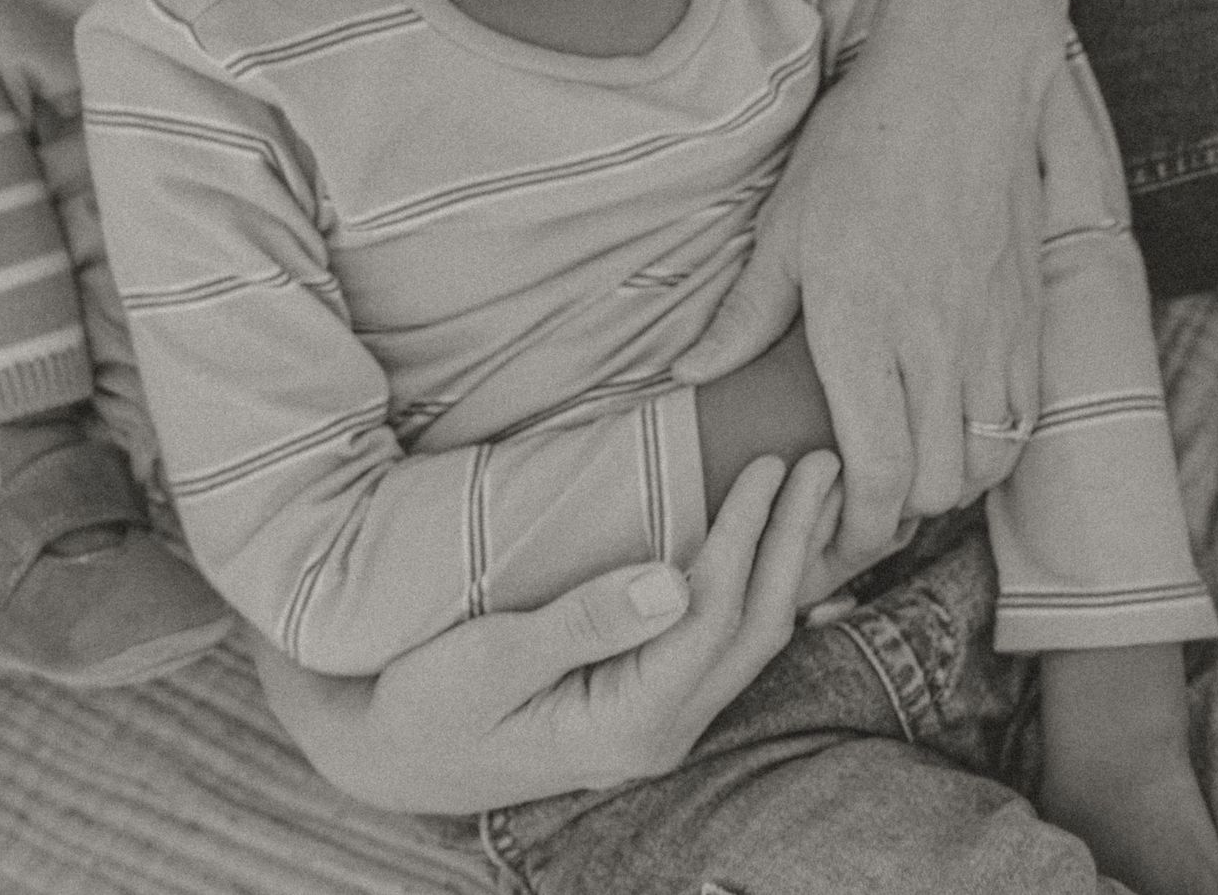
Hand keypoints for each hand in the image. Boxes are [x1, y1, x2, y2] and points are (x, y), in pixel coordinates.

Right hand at [252, 450, 841, 814]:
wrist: (391, 756)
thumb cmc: (427, 703)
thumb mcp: (488, 659)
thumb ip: (581, 622)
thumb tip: (674, 581)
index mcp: (630, 722)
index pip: (714, 617)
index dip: (748, 535)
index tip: (768, 462)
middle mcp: (662, 730)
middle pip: (753, 628)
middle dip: (792, 542)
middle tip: (825, 461)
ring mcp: (660, 721)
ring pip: (749, 639)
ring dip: (786, 562)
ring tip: (818, 492)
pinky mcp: (647, 700)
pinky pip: (723, 641)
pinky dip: (757, 584)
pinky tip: (774, 549)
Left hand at [677, 0, 1048, 565]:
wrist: (957, 86)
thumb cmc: (859, 149)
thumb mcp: (783, 227)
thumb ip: (743, 314)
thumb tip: (688, 373)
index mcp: (863, 327)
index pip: (878, 471)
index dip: (858, 526)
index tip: (832, 532)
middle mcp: (935, 344)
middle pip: (934, 485)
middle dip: (896, 514)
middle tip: (859, 501)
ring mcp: (992, 333)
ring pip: (985, 461)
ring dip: (945, 482)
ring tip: (906, 465)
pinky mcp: (1028, 317)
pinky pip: (1024, 417)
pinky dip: (992, 444)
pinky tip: (956, 425)